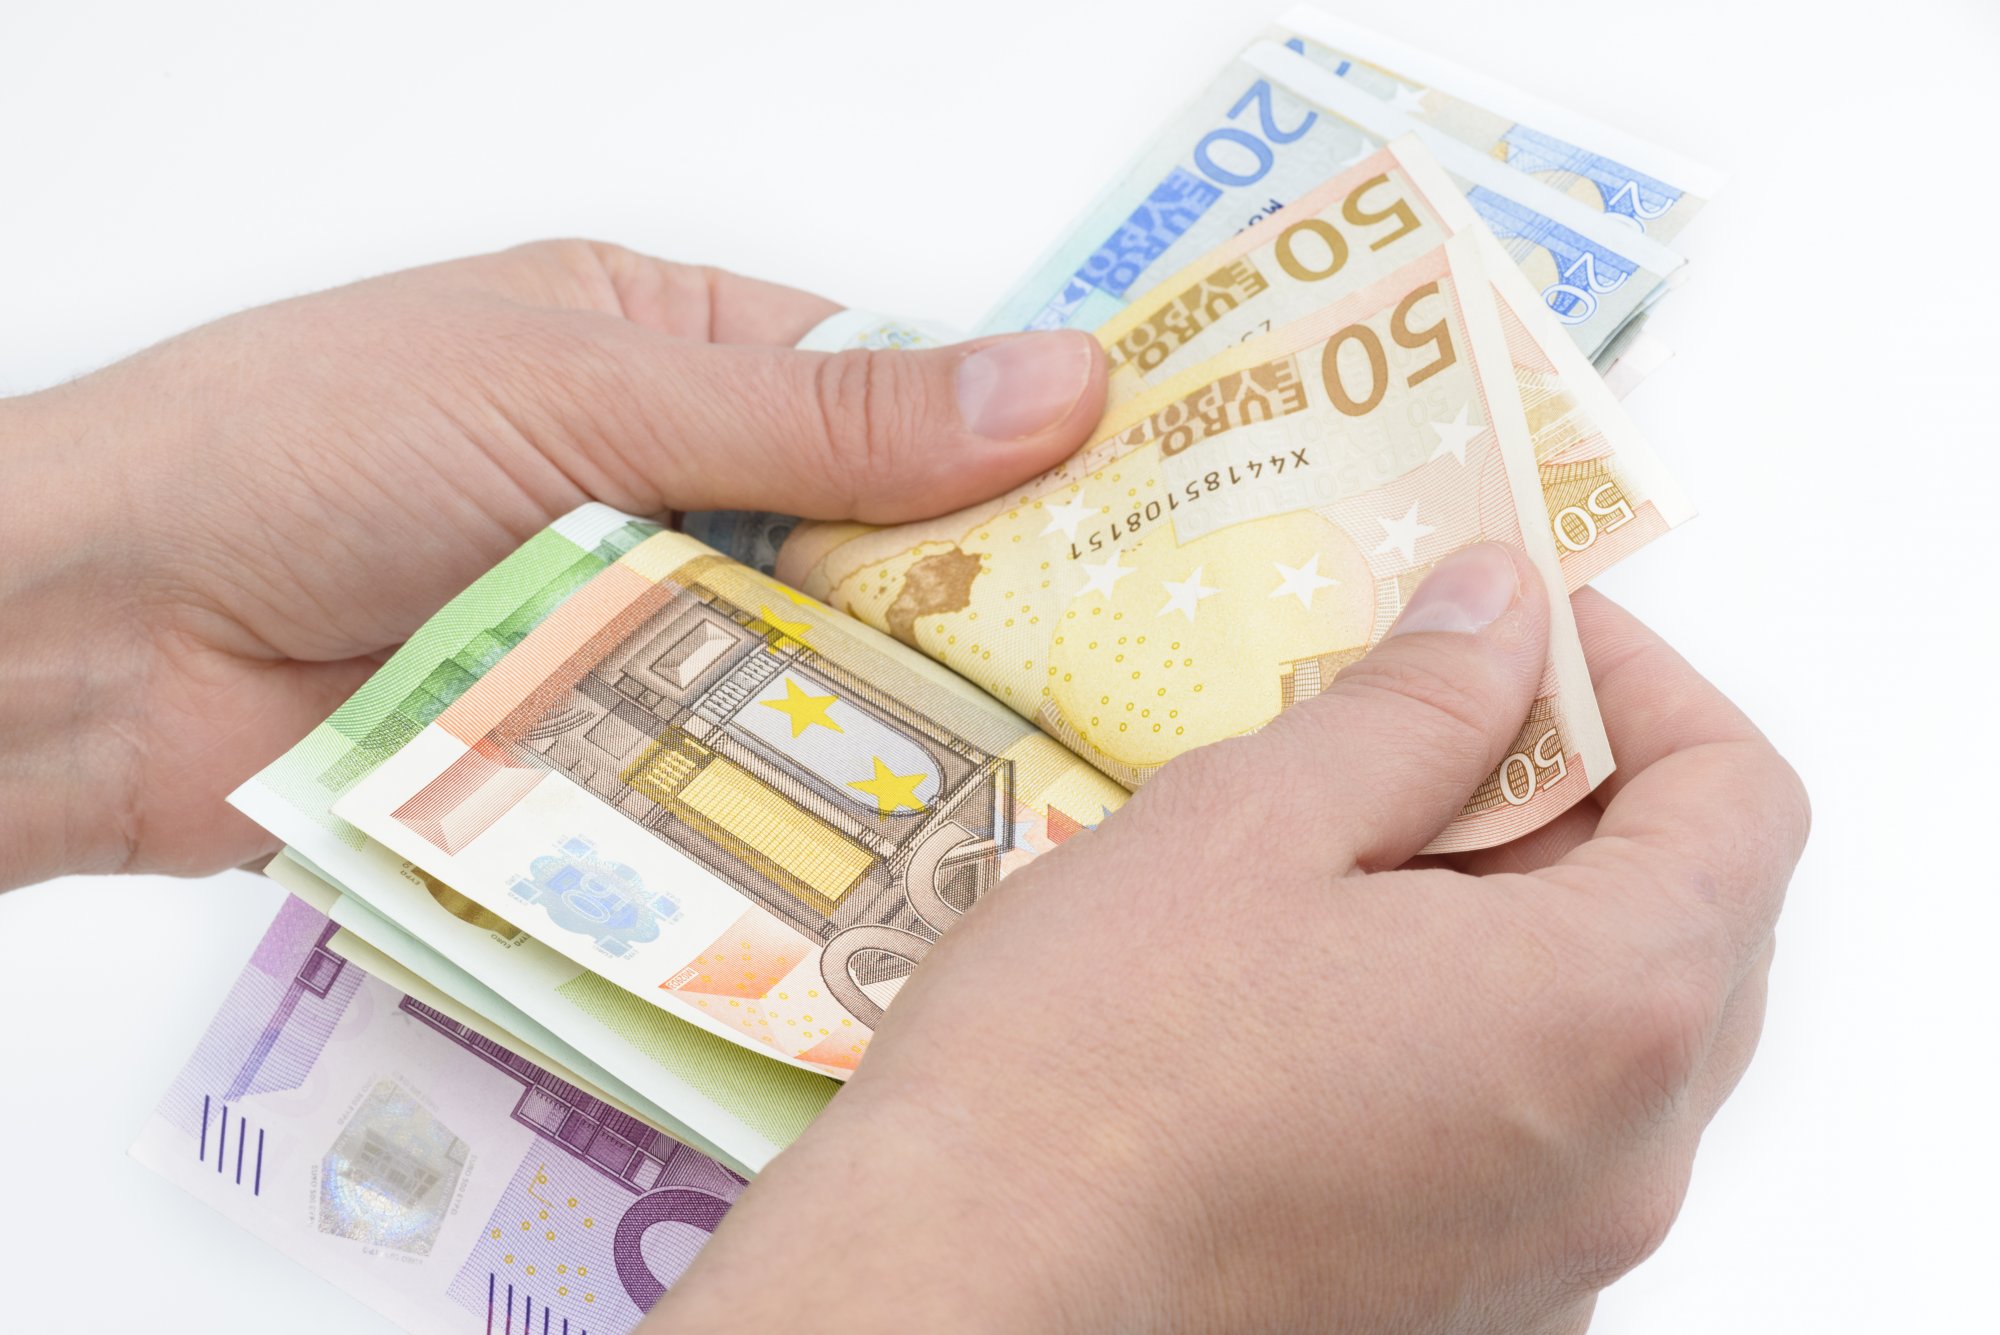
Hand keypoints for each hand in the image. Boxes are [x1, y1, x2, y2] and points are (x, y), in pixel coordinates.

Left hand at [0, 241, 1104, 887]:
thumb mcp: (584, 387)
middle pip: (866, 544)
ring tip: (1051, 764)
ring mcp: (633, 628)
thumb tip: (1057, 381)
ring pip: (808, 673)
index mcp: (667, 344)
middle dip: (974, 601)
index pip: (890, 384)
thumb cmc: (304, 445)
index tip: (1156, 501)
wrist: (96, 643)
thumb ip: (822, 413)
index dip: (1018, 438)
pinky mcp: (596, 754)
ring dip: (885, 712)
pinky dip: (794, 801)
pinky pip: (728, 777)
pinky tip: (897, 842)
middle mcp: (664, 484)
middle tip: (1136, 665)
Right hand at [648, 543, 1808, 1333]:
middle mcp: (1625, 1157)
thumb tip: (1502, 606)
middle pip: (1690, 920)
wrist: (970, 1288)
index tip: (1520, 629)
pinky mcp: (1469, 1300)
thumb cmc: (1089, 1058)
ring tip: (1352, 841)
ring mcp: (1557, 1252)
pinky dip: (1476, 1020)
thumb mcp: (1252, 824)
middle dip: (1579, 790)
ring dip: (1519, 906)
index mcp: (1608, 1013)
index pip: (1740, 801)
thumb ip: (1417, 704)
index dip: (1642, 682)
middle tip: (1429, 715)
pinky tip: (1322, 981)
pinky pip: (1533, 1126)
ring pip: (1607, 1031)